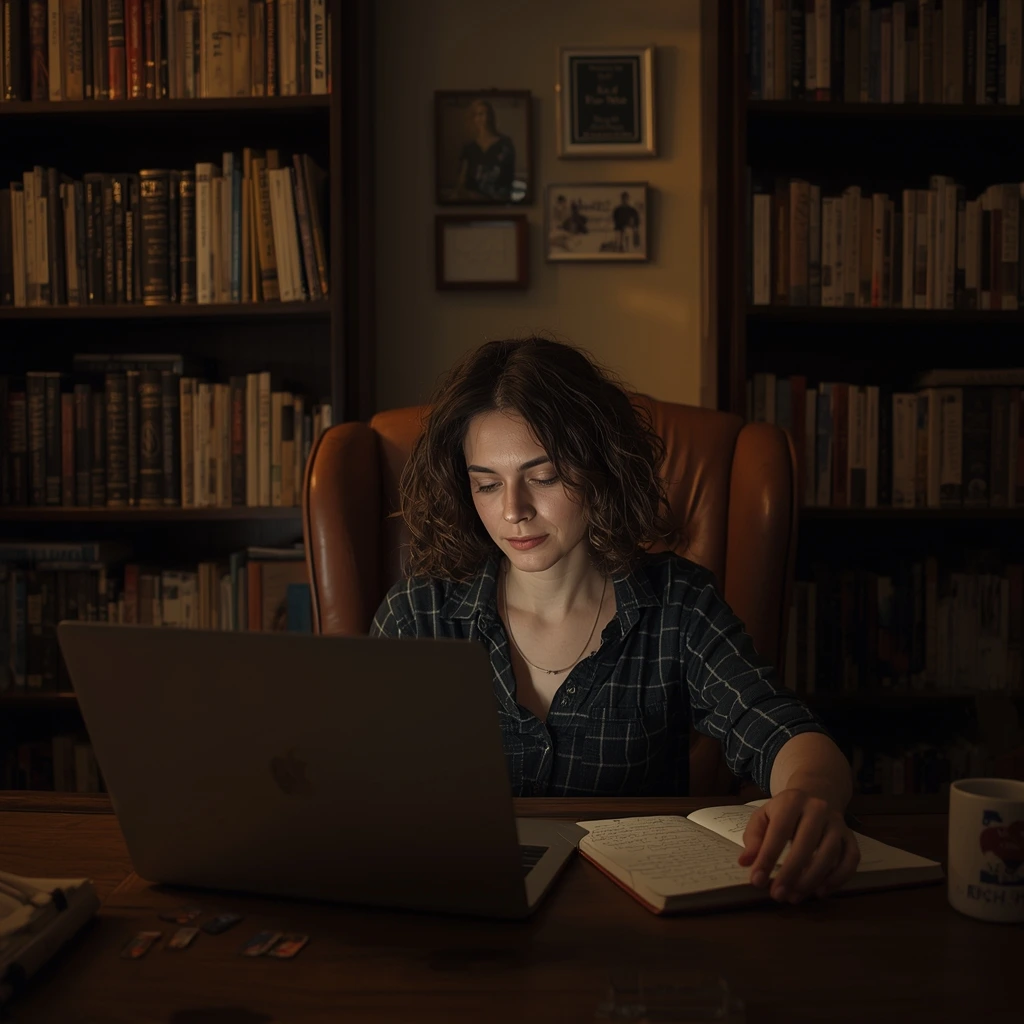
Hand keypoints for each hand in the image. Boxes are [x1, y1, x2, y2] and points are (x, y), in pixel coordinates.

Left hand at [737, 789, 859, 902]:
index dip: (767, 857)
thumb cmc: (785, 810)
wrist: (817, 794)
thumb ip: (753, 837)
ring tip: (794, 897)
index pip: (779, 831)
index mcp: (792, 800)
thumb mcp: (764, 816)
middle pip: (806, 844)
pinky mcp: (851, 837)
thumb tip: (745, 862)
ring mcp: (838, 823)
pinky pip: (850, 860)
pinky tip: (820, 892)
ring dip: (812, 880)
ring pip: (830, 854)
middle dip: (790, 873)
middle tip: (777, 895)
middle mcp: (818, 809)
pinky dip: (838, 878)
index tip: (756, 881)